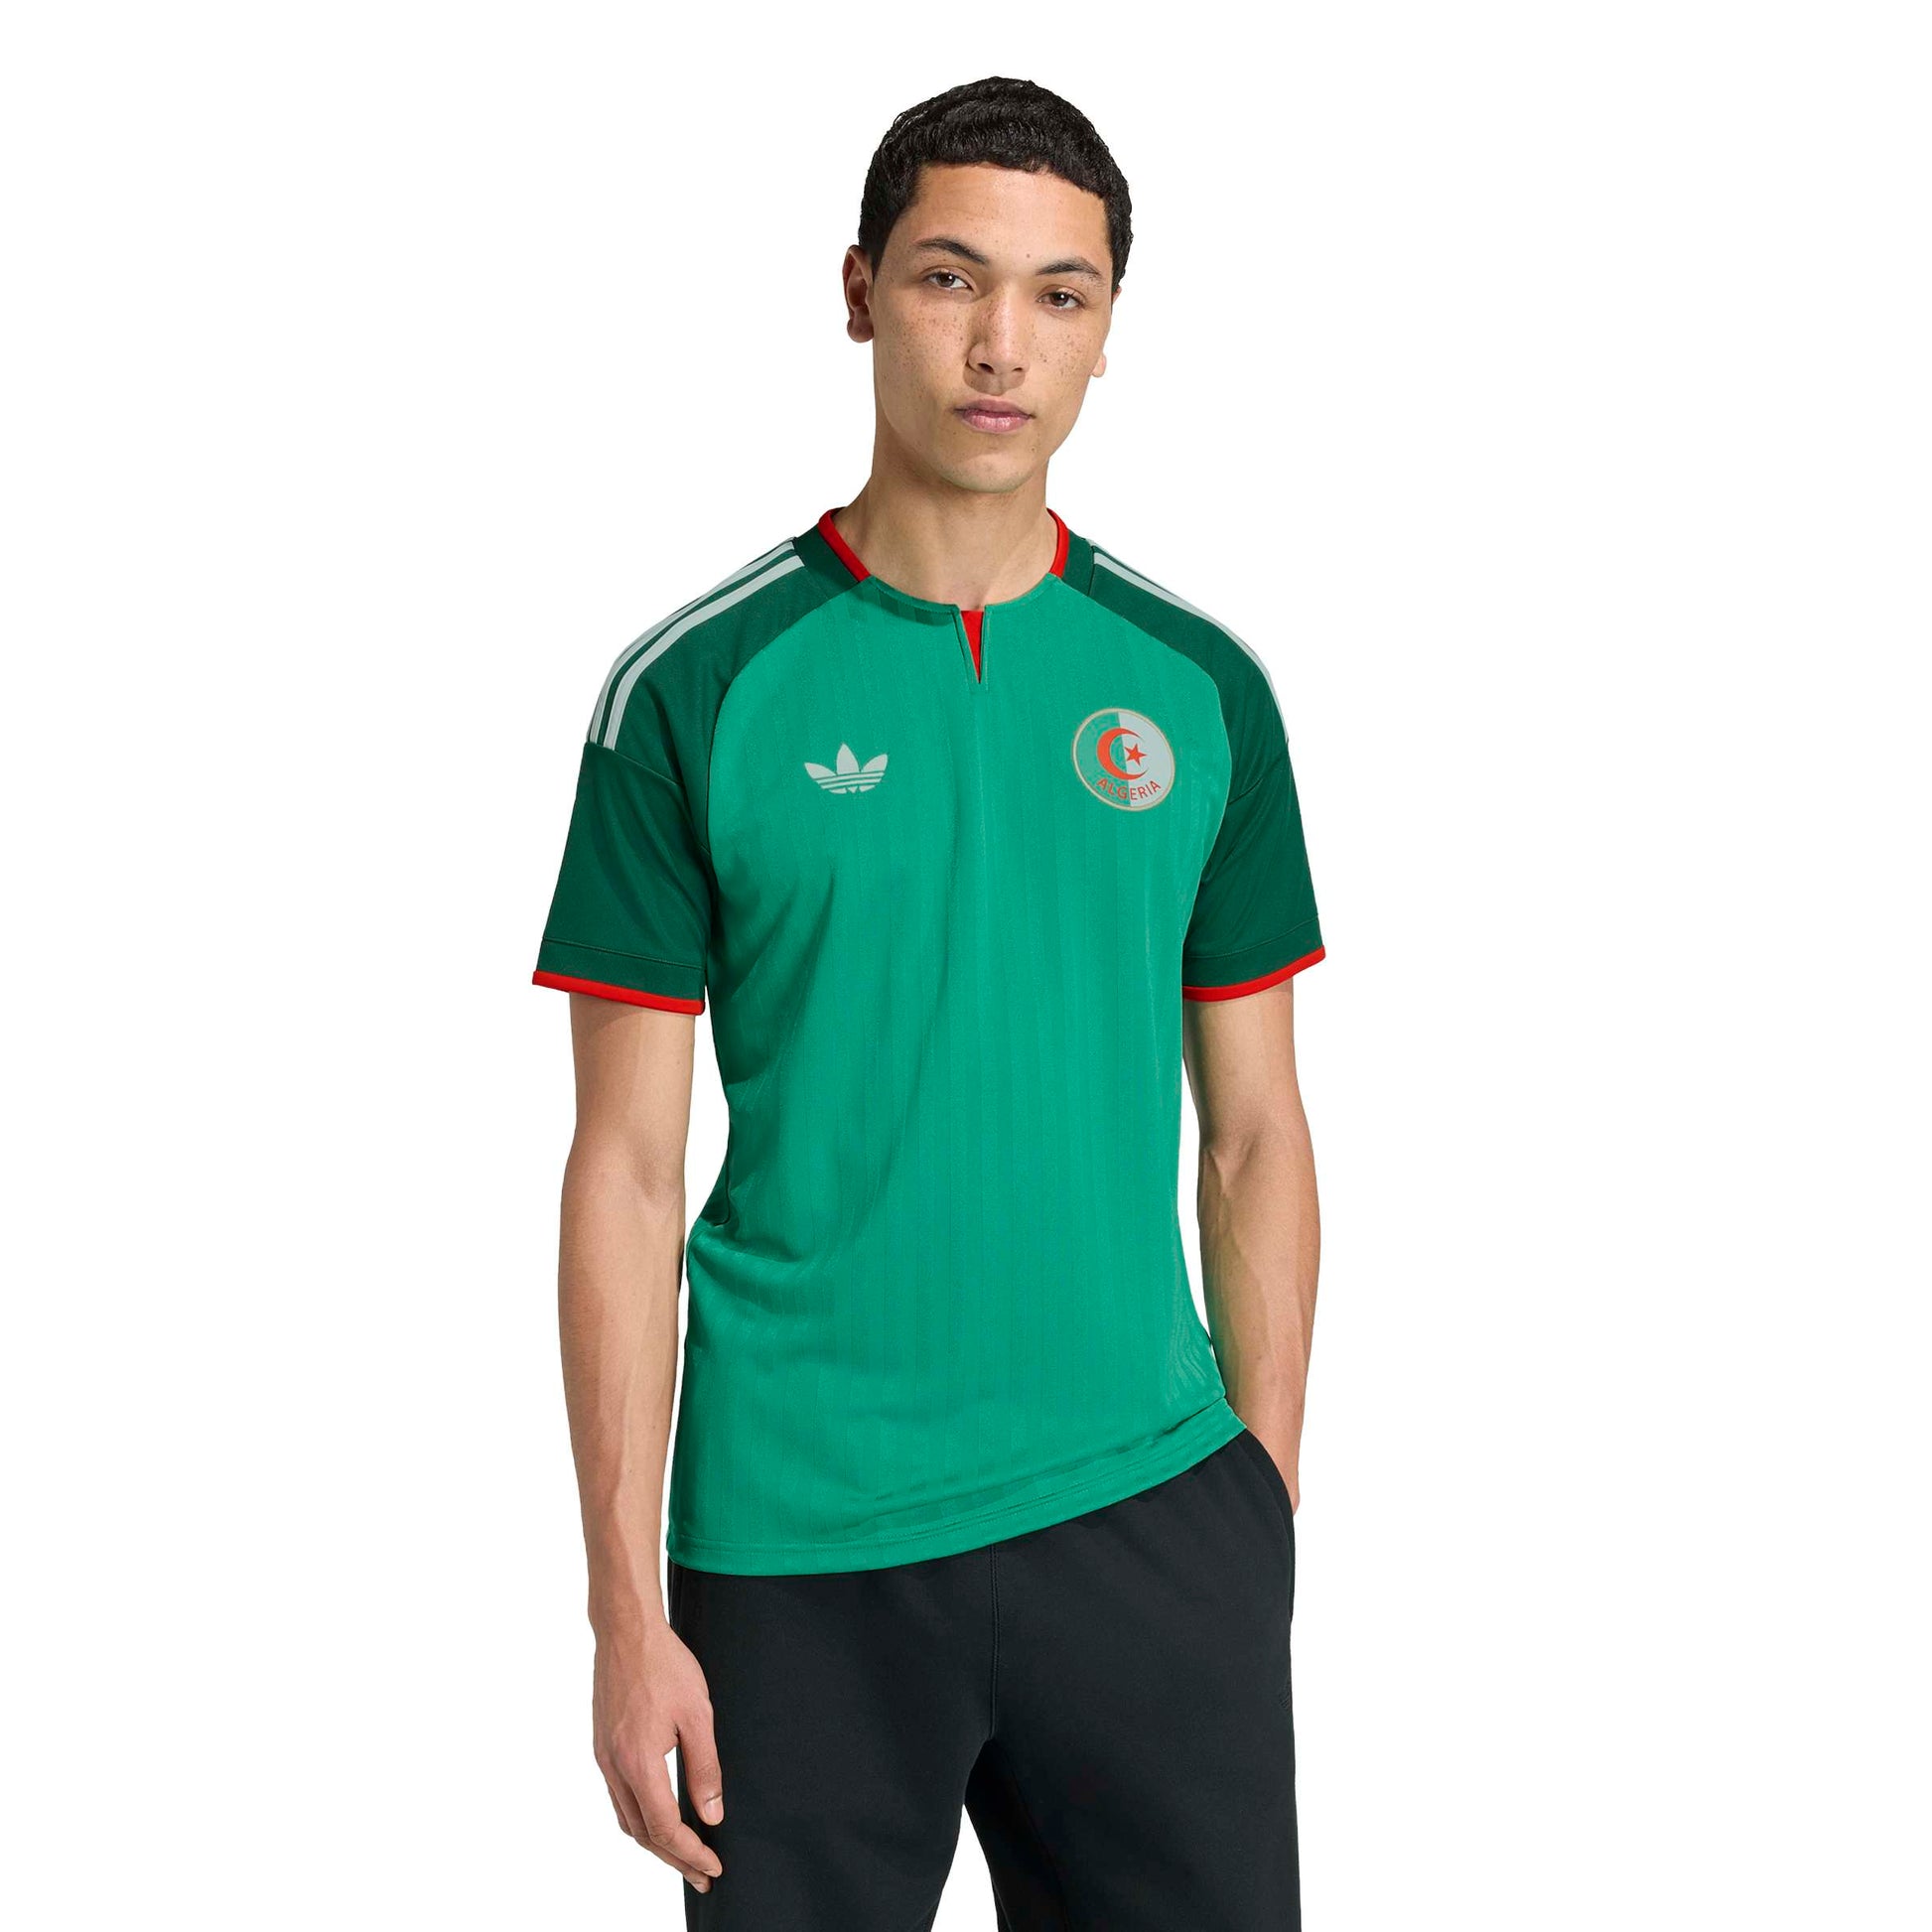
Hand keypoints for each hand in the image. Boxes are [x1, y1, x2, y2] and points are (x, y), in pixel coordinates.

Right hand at [592, 1621, 724, 1894]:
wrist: (626, 1630)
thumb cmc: (665, 1665)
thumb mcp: (697, 1714)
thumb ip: (705, 1768)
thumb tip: (712, 1815)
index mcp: (638, 1762)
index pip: (663, 1827)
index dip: (690, 1852)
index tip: (712, 1867)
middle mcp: (614, 1766)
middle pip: (642, 1833)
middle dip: (674, 1859)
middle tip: (702, 1876)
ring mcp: (604, 1757)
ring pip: (627, 1818)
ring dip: (654, 1843)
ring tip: (682, 1855)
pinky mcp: (603, 1746)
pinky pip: (619, 1798)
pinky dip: (640, 1818)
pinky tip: (657, 1817)